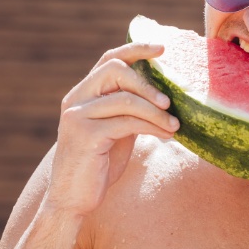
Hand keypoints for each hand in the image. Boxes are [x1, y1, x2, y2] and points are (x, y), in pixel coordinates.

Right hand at [44, 43, 178, 216]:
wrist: (73, 200)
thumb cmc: (97, 165)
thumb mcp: (116, 131)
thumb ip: (129, 110)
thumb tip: (164, 96)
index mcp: (82, 94)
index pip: (109, 59)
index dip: (135, 49)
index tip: (162, 48)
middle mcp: (76, 99)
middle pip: (115, 70)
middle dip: (148, 83)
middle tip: (170, 101)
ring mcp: (78, 116)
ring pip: (126, 99)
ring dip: (156, 111)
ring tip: (175, 124)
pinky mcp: (86, 135)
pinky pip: (127, 122)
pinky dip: (152, 127)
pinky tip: (166, 135)